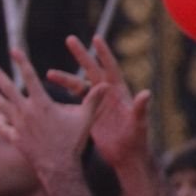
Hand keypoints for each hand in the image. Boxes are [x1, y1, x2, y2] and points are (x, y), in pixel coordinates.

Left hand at [0, 50, 102, 182]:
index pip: (29, 77)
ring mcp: (18, 126)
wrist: (58, 167)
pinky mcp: (15, 139)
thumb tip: (107, 85)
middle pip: (8, 89)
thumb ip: (93, 101)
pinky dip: (0, 123)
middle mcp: (26, 112)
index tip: (14, 50)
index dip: (22, 61)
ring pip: (2, 107)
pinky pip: (4, 128)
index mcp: (41, 103)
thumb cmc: (73, 142)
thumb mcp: (85, 119)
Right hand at [47, 35, 150, 169]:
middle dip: (81, 55)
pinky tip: (50, 95)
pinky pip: (75, 100)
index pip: (111, 69)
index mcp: (119, 93)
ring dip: (65, 79)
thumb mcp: (138, 124)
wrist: (126, 157)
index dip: (104, 54)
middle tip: (70, 39)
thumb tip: (146, 93)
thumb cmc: (136, 141)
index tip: (96, 38)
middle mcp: (107, 94)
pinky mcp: (89, 114)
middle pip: (92, 70)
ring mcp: (97, 103)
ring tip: (49, 74)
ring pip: (79, 86)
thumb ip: (140, 109)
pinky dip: (64, 96)